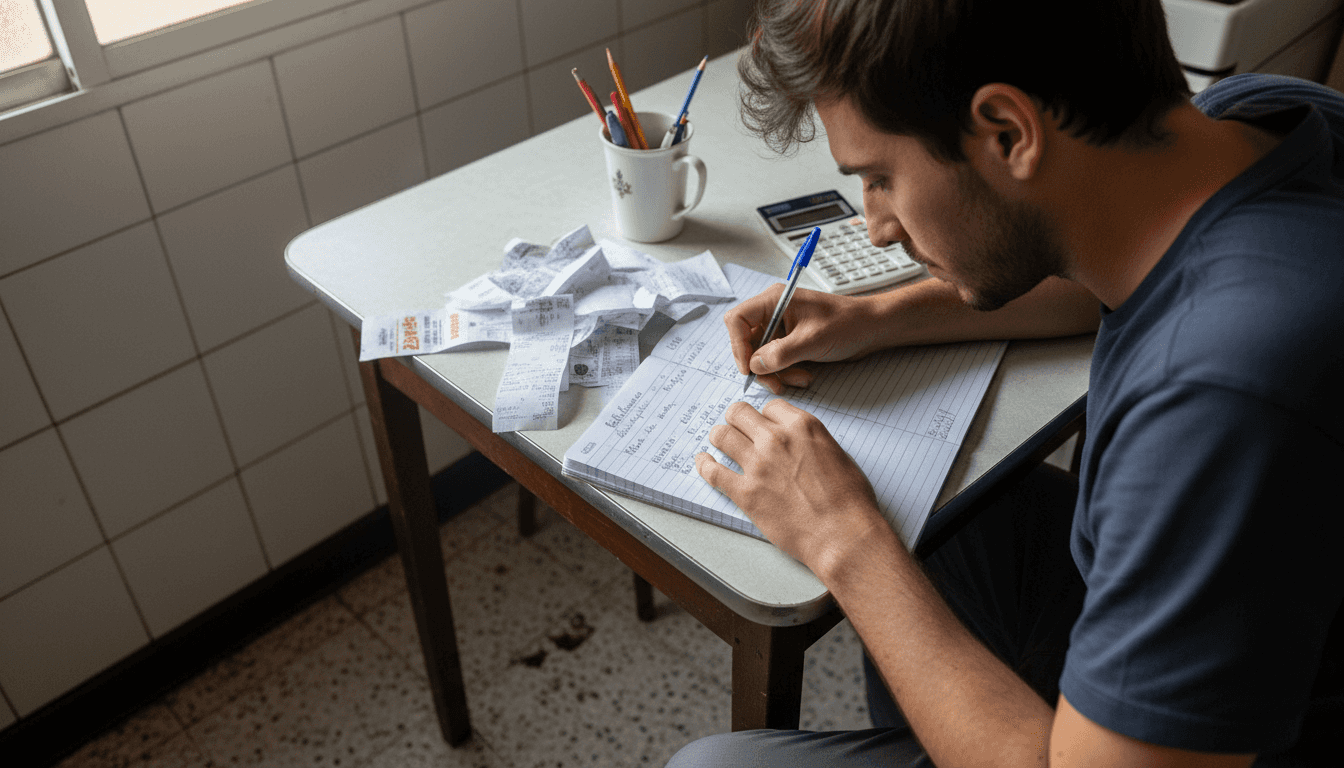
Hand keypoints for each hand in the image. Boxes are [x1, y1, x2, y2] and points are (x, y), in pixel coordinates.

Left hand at [695, 399, 884, 573]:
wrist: (843, 536)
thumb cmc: (850, 501)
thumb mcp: (837, 455)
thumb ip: (812, 442)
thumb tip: (798, 445)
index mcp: (802, 427)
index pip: (770, 407)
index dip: (765, 416)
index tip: (762, 424)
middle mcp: (776, 439)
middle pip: (739, 413)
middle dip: (736, 418)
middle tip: (734, 426)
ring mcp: (758, 465)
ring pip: (722, 436)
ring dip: (719, 437)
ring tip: (718, 441)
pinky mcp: (745, 493)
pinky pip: (713, 472)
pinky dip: (704, 464)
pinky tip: (702, 462)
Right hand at [725, 285, 882, 393]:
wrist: (871, 329)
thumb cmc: (846, 324)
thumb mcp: (811, 340)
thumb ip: (779, 354)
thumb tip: (754, 365)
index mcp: (774, 300)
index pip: (737, 320)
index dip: (738, 345)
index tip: (749, 368)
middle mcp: (773, 312)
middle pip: (746, 341)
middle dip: (760, 365)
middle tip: (775, 383)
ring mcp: (781, 327)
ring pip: (761, 355)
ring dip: (776, 372)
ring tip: (799, 379)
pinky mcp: (790, 341)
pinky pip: (776, 361)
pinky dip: (786, 372)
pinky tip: (804, 375)